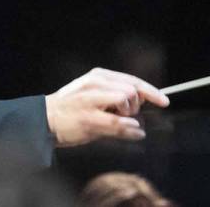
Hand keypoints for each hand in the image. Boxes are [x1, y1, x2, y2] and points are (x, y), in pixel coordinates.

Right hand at [45, 67, 169, 147]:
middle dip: (135, 106)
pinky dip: (130, 128)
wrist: (45, 119)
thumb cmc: (72, 108)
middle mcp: (95, 83)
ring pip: (126, 101)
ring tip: (116, 120)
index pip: (132, 80)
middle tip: (124, 115)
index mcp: (98, 76)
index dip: (151, 91)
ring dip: (129, 115)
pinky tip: (134, 132)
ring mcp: (91, 101)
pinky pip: (118, 123)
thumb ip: (117, 92)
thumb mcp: (94, 92)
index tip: (164, 101)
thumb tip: (143, 97)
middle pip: (132, 90)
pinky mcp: (89, 119)